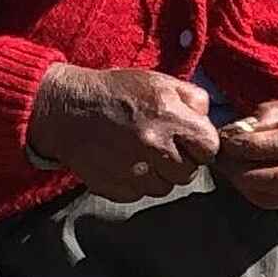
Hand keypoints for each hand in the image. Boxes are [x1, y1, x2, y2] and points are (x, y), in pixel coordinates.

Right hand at [27, 64, 218, 201]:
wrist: (68, 109)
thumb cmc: (116, 92)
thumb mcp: (158, 81)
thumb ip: (192, 98)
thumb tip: (207, 121)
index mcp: (168, 115)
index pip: (209, 147)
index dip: (201, 145)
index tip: (190, 140)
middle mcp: (153, 145)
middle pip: (189, 172)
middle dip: (181, 161)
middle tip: (163, 147)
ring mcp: (134, 170)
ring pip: (166, 188)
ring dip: (159, 175)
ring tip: (142, 155)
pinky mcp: (116, 187)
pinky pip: (140, 194)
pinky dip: (137, 183)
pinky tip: (126, 163)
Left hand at [213, 94, 277, 209]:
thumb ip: (268, 117)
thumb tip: (235, 132)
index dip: (251, 145)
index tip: (225, 139)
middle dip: (241, 167)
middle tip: (219, 156)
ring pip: (272, 194)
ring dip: (241, 181)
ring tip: (226, 165)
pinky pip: (273, 202)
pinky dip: (250, 190)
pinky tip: (240, 176)